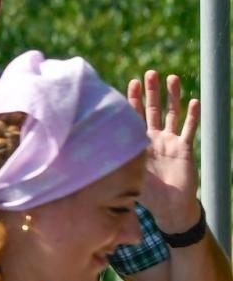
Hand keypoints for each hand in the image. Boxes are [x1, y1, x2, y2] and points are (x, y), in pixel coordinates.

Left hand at [128, 70, 202, 233]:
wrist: (168, 208)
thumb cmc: (146, 195)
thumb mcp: (125, 176)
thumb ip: (112, 166)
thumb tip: (84, 160)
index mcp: (138, 144)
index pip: (134, 117)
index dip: (133, 100)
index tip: (132, 82)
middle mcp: (154, 139)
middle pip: (153, 110)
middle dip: (151, 92)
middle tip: (150, 73)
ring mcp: (170, 142)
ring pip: (173, 114)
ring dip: (173, 96)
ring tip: (172, 78)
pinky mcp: (184, 148)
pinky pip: (190, 129)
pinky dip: (193, 116)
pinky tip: (195, 101)